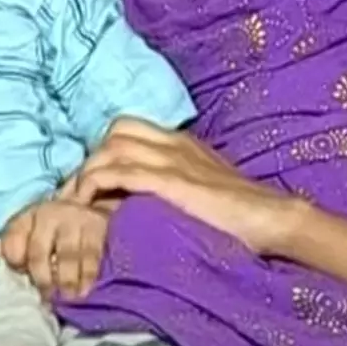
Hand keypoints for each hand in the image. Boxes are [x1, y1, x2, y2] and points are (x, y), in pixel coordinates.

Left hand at [0, 199, 109, 298]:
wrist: (97, 205)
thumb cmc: (58, 229)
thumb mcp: (33, 231)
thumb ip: (13, 243)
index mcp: (31, 215)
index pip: (15, 237)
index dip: (14, 259)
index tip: (21, 275)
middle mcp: (51, 214)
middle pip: (39, 251)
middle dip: (41, 278)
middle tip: (47, 297)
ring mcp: (76, 220)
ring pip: (67, 255)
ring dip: (65, 280)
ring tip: (66, 298)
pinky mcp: (99, 228)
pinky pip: (92, 257)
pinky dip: (87, 276)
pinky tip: (83, 291)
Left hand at [69, 119, 305, 254]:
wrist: (271, 217)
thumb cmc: (239, 212)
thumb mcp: (202, 187)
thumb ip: (174, 184)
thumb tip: (140, 201)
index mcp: (180, 142)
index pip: (128, 128)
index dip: (103, 151)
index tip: (90, 183)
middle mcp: (173, 143)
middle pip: (114, 133)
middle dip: (90, 161)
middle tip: (78, 195)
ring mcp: (171, 160)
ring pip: (111, 149)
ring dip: (86, 174)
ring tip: (76, 204)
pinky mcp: (170, 182)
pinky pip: (120, 172)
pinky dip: (97, 183)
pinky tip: (88, 203)